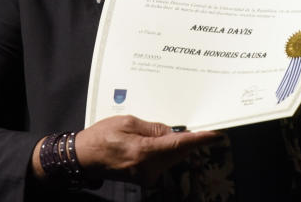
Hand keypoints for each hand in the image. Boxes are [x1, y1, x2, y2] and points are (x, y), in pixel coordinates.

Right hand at [33, 115, 221, 185]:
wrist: (84, 157)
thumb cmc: (102, 136)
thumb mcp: (127, 122)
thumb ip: (152, 127)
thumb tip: (171, 131)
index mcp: (145, 151)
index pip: (180, 145)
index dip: (200, 139)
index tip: (216, 134)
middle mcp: (149, 167)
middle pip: (178, 153)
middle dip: (187, 140)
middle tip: (192, 126)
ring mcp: (146, 175)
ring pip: (171, 158)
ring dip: (173, 146)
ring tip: (159, 132)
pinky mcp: (143, 178)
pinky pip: (161, 163)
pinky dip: (164, 153)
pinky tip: (154, 143)